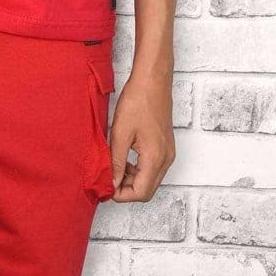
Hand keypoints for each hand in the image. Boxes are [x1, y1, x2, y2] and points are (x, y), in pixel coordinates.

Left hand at [109, 72, 175, 201]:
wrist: (153, 80)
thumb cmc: (138, 101)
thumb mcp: (120, 135)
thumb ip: (116, 163)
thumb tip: (112, 184)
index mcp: (155, 158)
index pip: (140, 193)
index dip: (121, 195)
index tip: (107, 187)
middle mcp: (166, 159)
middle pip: (146, 191)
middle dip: (126, 190)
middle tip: (109, 179)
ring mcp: (168, 153)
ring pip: (149, 181)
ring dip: (131, 181)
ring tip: (115, 168)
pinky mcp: (166, 147)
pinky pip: (152, 169)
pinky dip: (138, 171)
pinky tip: (125, 161)